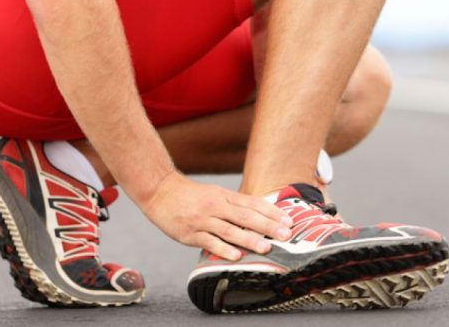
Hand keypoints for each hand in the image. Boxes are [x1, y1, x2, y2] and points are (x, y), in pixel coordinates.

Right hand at [141, 171, 292, 260]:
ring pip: (230, 230)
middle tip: (286, 235)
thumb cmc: (191, 196)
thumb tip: (261, 217)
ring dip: (249, 239)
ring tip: (266, 247)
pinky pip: (209, 242)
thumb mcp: (215, 194)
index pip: (252, 203)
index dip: (272, 212)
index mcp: (224, 196)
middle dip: (268, 226)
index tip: (289, 221)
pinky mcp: (189, 234)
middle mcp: (216, 207)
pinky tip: (236, 257)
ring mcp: (202, 220)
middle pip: (246, 216)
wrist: (160, 191)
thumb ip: (235, 205)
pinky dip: (223, 250)